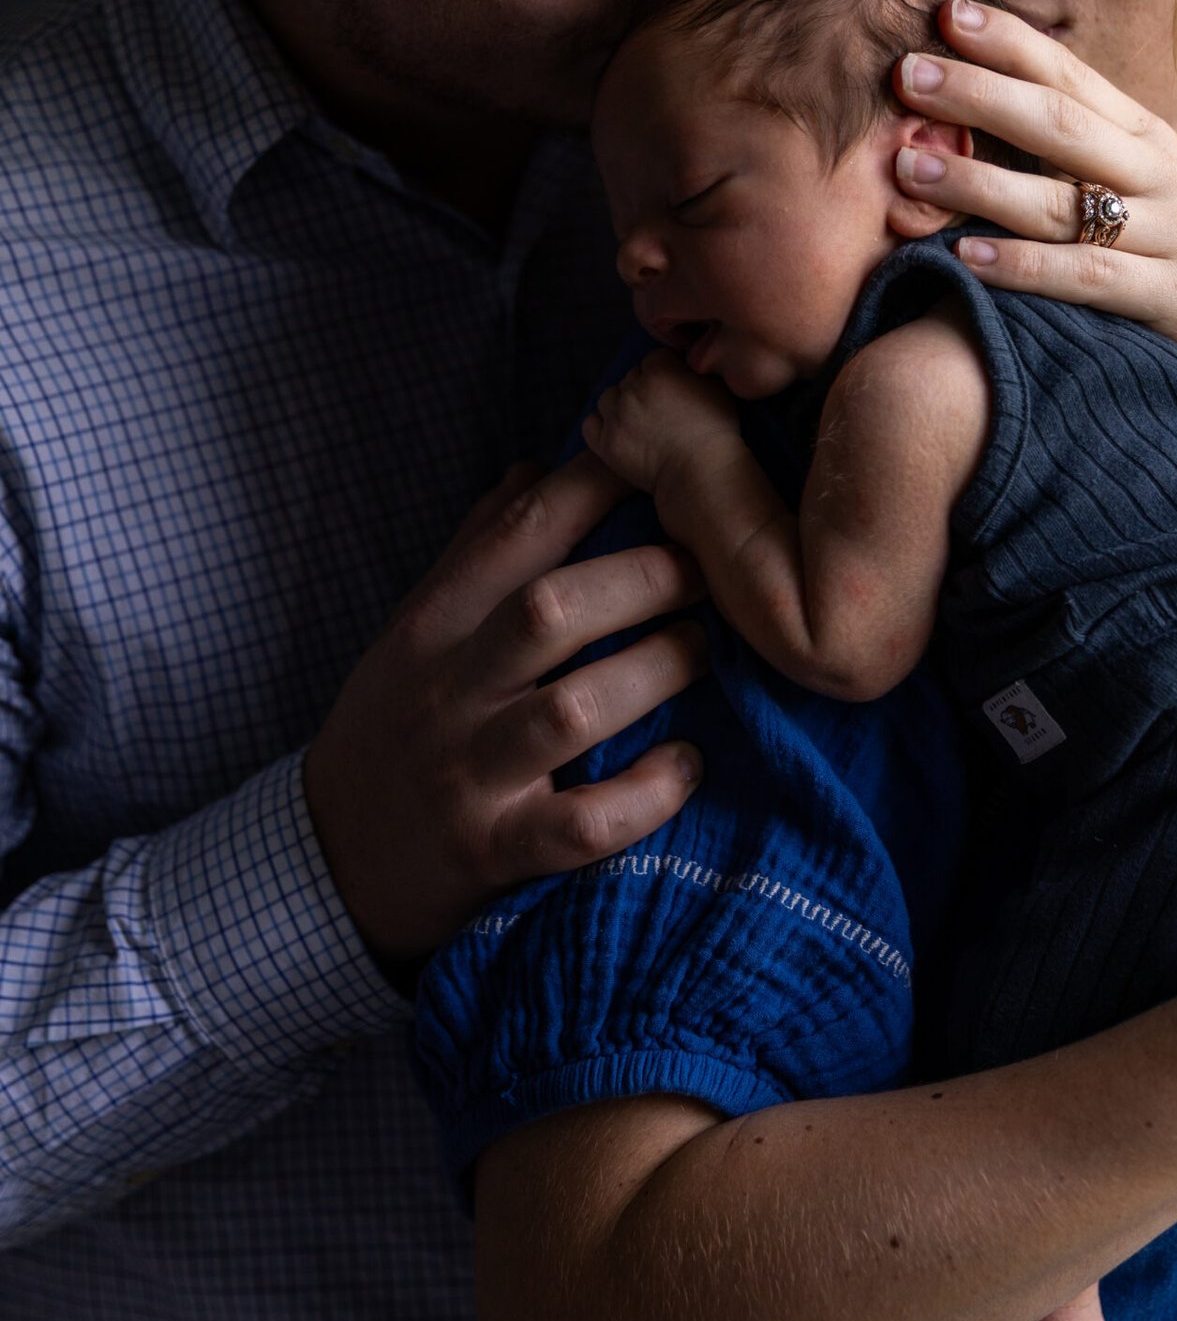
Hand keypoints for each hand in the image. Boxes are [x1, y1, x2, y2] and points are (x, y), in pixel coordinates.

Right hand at [303, 451, 708, 965]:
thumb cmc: (392, 728)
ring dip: (655, 672)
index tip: (661, 458)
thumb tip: (538, 469)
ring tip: (704, 652)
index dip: (594, 487)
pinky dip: (645, 794)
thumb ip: (477, 554)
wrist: (325, 861)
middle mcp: (449, 691)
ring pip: (572, 711)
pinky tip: (686, 766)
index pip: (516, 536)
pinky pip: (581, 824)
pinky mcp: (492, 852)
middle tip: (708, 569)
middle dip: (643, 579)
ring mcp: (469, 774)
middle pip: (549, 612)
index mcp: (434, 625)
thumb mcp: (415, 634)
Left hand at [584, 348, 740, 497]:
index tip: (675, 389)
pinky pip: (591, 423)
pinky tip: (618, 430)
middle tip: (661, 410)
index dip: (666, 373)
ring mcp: (616, 417)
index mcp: (659, 370)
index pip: (653, 360)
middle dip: (644, 389)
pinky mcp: (605, 443)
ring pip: (608, 398)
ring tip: (639, 422)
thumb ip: (695, 367)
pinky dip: (601, 424)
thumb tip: (685, 360)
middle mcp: (633, 389)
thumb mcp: (716, 387)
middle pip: (631, 378)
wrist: (701, 474)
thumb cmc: (716, 431)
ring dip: (620, 405)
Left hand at [892, 0, 1176, 413]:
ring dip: (979, 183)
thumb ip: (1088, 151)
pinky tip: (968, 260)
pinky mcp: (1174, 298)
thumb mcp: (1156, 186)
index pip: (1070, 76)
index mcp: (1147, 137)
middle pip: (1058, 123)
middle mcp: (1158, 174)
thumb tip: (996, 111)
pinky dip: (1025, 268)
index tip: (940, 11)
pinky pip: (1088, 278)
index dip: (1007, 43)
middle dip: (978, 94)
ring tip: (908, 168)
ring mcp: (1168, 234)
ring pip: (1062, 200)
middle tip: (904, 73)